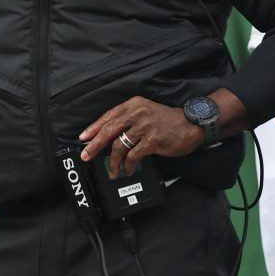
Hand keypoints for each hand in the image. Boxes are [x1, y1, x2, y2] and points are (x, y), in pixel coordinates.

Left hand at [78, 96, 204, 178]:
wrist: (191, 124)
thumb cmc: (167, 120)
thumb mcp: (145, 112)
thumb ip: (128, 120)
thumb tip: (109, 136)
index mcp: (133, 105)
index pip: (108, 117)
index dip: (93, 128)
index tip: (83, 138)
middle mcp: (137, 113)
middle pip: (109, 130)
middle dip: (95, 145)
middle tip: (86, 155)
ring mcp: (144, 127)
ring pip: (119, 145)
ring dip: (113, 161)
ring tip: (113, 170)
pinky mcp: (152, 141)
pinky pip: (133, 156)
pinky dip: (129, 165)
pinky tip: (128, 169)